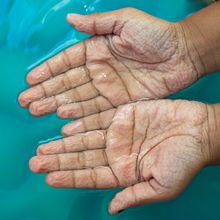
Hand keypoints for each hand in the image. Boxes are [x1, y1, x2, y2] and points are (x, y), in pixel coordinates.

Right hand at [19, 8, 198, 116]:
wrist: (182, 55)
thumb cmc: (156, 35)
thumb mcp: (125, 21)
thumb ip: (97, 24)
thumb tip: (70, 20)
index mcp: (97, 50)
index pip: (67, 62)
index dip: (48, 71)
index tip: (30, 80)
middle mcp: (100, 71)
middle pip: (68, 83)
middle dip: (47, 92)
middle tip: (27, 102)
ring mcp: (109, 89)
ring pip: (79, 99)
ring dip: (59, 105)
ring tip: (40, 111)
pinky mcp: (121, 103)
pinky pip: (98, 112)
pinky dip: (82, 118)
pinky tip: (67, 123)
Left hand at [29, 100, 210, 213]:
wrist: (199, 131)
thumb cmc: (185, 160)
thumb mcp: (162, 186)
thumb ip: (134, 196)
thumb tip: (111, 208)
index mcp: (124, 171)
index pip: (90, 176)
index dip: (69, 177)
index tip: (48, 177)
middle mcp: (117, 152)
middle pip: (82, 157)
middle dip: (59, 160)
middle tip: (36, 161)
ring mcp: (118, 132)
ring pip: (84, 139)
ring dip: (64, 144)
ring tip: (43, 148)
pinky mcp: (123, 115)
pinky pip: (97, 119)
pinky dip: (81, 123)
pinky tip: (64, 128)